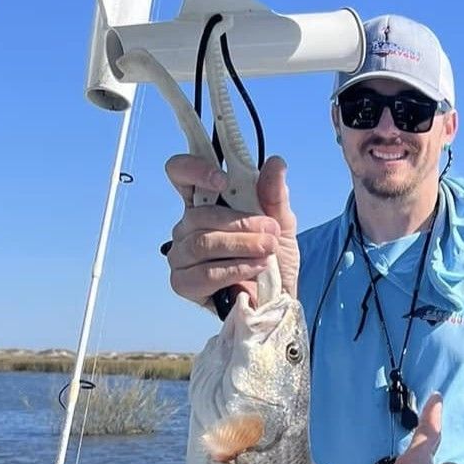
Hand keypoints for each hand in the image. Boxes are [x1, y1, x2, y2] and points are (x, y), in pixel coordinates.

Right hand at [163, 154, 298, 309]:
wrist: (278, 299)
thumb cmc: (273, 259)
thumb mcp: (281, 224)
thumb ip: (275, 195)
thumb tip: (276, 163)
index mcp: (205, 204)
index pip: (181, 174)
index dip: (195, 170)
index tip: (222, 180)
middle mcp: (187, 226)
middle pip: (198, 215)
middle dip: (240, 222)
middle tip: (270, 231)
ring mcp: (182, 255)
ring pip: (202, 243)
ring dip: (241, 245)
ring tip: (268, 250)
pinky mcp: (183, 283)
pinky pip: (204, 273)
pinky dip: (235, 269)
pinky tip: (256, 268)